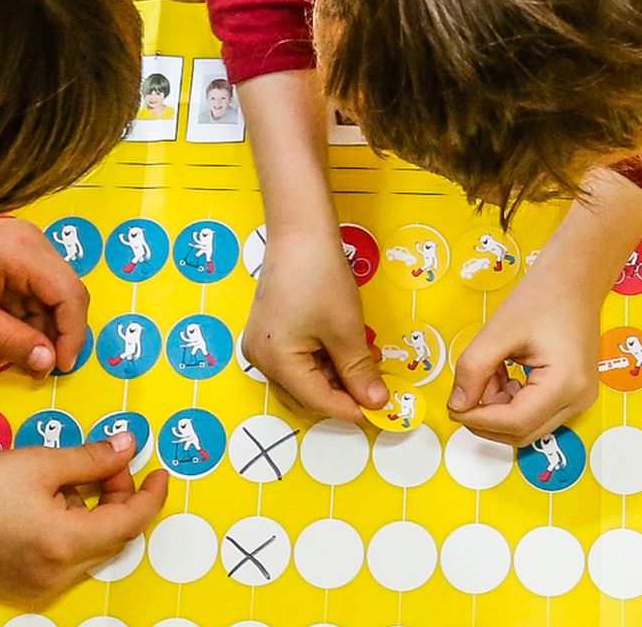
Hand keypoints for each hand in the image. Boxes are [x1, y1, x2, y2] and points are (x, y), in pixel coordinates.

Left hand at [0, 206, 87, 376]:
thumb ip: (11, 340)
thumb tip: (48, 363)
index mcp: (27, 252)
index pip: (72, 296)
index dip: (73, 336)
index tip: (58, 369)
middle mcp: (31, 244)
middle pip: (59, 297)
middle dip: (45, 337)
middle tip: (23, 369)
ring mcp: (16, 246)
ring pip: (38, 298)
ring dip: (23, 331)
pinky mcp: (1, 253)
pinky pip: (19, 290)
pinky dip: (9, 317)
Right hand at [0, 434, 168, 605]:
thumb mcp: (40, 463)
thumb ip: (91, 458)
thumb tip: (128, 447)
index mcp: (66, 543)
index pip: (131, 522)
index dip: (151, 495)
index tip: (159, 471)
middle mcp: (57, 573)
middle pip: (112, 536)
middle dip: (118, 497)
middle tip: (106, 462)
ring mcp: (40, 584)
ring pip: (89, 546)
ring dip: (93, 512)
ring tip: (66, 478)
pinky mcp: (24, 585)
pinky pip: (65, 556)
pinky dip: (70, 528)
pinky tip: (48, 502)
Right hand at [242, 224, 384, 420]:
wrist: (300, 231)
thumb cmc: (320, 277)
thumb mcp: (346, 329)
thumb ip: (360, 372)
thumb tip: (377, 403)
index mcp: (275, 361)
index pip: (317, 401)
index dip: (351, 409)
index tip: (380, 411)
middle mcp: (261, 358)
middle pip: (308, 391)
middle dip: (345, 389)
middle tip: (378, 382)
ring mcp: (262, 343)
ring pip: (306, 374)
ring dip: (339, 372)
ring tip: (370, 356)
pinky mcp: (269, 329)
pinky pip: (299, 356)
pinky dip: (325, 356)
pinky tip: (349, 344)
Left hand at [446, 262, 601, 445]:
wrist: (574, 279)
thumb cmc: (543, 296)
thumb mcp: (499, 330)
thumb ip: (473, 369)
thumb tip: (457, 404)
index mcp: (566, 384)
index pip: (515, 422)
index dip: (478, 419)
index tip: (454, 405)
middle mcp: (578, 399)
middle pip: (521, 432)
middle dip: (486, 416)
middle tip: (467, 387)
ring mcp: (578, 400)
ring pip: (525, 426)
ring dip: (497, 409)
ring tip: (489, 370)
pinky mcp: (571, 395)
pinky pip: (534, 413)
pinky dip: (510, 401)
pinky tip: (503, 373)